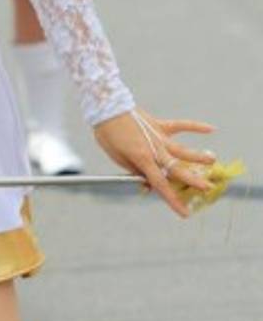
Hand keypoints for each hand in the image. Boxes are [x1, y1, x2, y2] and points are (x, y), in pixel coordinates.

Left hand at [93, 109, 215, 217]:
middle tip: (208, 188)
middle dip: (193, 180)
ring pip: (182, 149)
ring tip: (213, 160)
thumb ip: (135, 170)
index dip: (173, 200)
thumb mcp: (117, 157)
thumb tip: (148, 180)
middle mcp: (154, 149)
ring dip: (198, 156)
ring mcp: (159, 136)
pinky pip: (180, 125)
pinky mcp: (159, 124)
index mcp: (142, 159)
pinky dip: (195, 126)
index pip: (160, 185)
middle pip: (177, 168)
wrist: (106, 107)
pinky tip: (211, 129)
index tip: (185, 213)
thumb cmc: (108, 134)